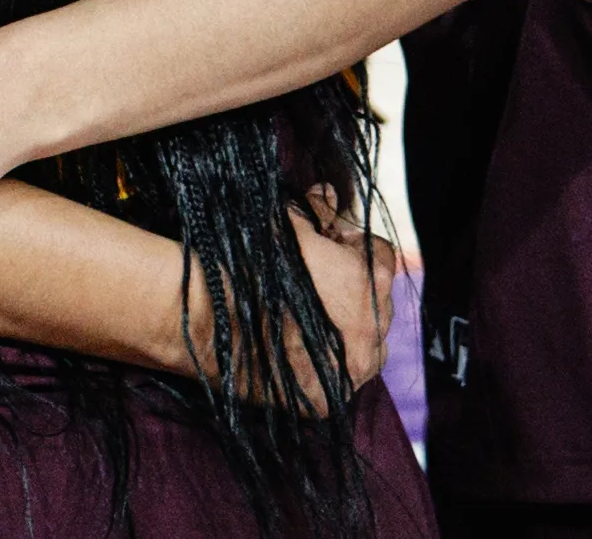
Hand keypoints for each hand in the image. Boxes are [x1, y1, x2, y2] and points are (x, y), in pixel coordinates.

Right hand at [176, 197, 393, 409]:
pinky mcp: (331, 398)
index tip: (323, 245)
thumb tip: (329, 193)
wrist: (215, 321)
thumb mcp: (287, 226)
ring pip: (365, 344)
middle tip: (313, 280)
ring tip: (308, 318)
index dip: (348, 245)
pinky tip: (300, 349)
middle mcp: (375, 328)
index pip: (377, 254)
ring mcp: (355, 369)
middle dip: (352, 288)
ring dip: (347, 329)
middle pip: (376, 300)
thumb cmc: (254, 266)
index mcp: (370, 280)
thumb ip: (317, 211)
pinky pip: (341, 377)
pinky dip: (327, 363)